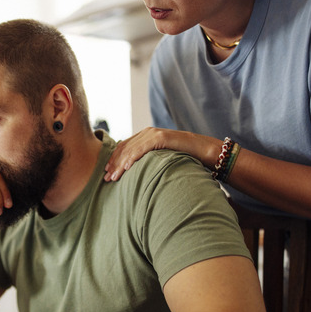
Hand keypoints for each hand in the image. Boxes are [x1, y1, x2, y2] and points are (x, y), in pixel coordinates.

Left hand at [104, 128, 219, 180]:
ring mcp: (153, 133)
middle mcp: (147, 133)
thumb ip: (150, 160)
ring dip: (120, 164)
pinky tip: (126, 167)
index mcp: (146, 136)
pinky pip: (142, 148)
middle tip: (106, 178)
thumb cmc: (184, 157)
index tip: (107, 173)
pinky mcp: (160, 137)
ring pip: (131, 149)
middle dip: (114, 164)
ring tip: (114, 177)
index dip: (114, 160)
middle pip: (124, 148)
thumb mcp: (162, 159)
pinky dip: (132, 158)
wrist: (204, 150)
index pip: (124, 147)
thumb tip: (137, 174)